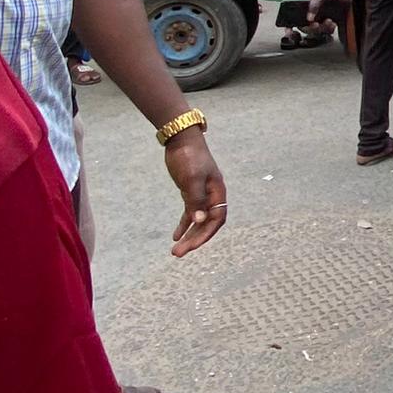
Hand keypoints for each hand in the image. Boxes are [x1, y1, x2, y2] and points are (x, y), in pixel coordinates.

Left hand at [164, 129, 227, 253]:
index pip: (216, 220)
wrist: (181, 139)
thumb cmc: (189, 157)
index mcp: (217, 192)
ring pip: (197, 221)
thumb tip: (199, 221)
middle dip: (194, 240)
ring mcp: (201, 194)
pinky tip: (175, 235)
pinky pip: (189, 213)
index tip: (191, 246)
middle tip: (178, 253)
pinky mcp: (190, 192)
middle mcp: (212, 196)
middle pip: (207, 224)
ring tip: (176, 250)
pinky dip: (184, 224)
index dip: (206, 234)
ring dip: (188, 235)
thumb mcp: (192, 178)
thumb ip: (196, 200)